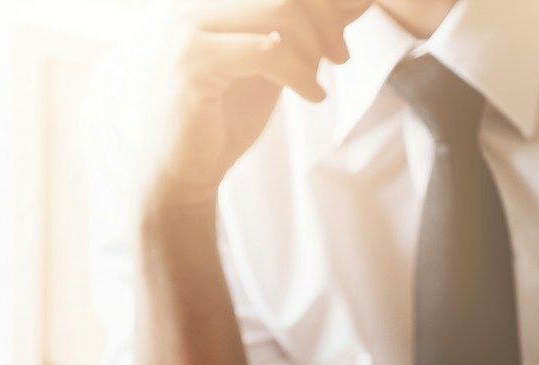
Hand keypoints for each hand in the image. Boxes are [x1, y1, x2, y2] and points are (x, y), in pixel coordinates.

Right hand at [140, 0, 365, 205]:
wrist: (182, 173)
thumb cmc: (225, 121)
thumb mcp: (275, 68)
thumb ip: (305, 33)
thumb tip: (356, 2)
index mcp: (214, 5)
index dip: (324, 5)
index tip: (340, 42)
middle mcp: (196, 9)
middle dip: (326, 20)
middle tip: (340, 57)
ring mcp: (191, 33)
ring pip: (281, 11)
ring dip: (313, 49)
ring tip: (318, 81)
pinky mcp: (194, 63)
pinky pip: (268, 51)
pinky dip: (301, 74)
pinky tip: (312, 96)